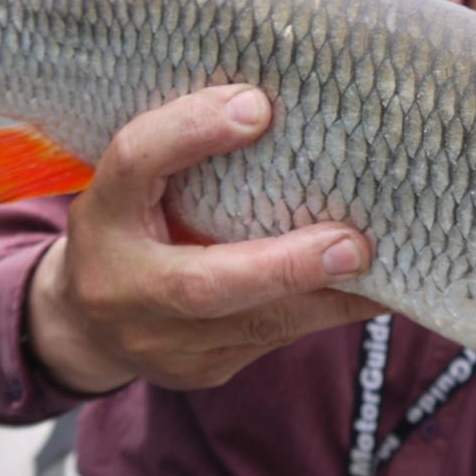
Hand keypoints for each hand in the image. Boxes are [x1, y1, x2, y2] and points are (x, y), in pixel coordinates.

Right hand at [25, 84, 382, 393]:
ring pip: (257, 325)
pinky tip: (368, 290)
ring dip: (330, 297)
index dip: (189, 132)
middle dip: (286, 267)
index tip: (257, 105)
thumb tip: (266, 103)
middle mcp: (123, 287)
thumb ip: (180, 145)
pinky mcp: (202, 372)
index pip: (134, 163)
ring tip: (389, 267)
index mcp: (102, 215)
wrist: (87, 323)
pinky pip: (272, 341)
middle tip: (354, 245)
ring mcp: (162, 344)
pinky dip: (324, 312)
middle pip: (203, 283)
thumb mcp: (136, 179)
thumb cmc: (129, 226)